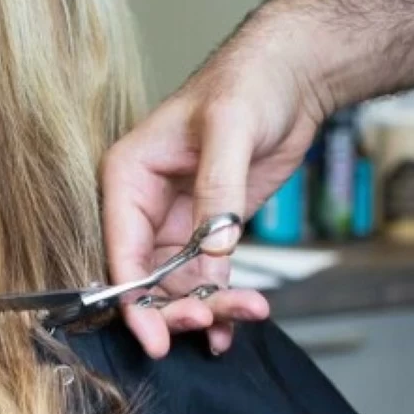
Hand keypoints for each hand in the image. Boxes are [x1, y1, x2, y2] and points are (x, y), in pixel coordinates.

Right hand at [103, 6, 330, 356]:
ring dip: (210, 308)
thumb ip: (217, 192)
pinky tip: (241, 321)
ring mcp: (176, 222)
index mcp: (128, 177)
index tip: (156, 339)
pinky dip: (223, 303)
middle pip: (146, 280)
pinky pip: (207, 279)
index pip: (121, 252)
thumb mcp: (230, 131)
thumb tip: (212, 253)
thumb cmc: (249, 83)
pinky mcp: (209, 231)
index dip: (134, 301)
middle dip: (175, 308)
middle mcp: (144, 205)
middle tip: (209, 324)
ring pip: (179, 286)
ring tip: (248, 312)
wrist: (292, 75)